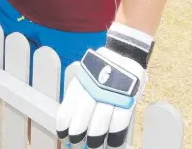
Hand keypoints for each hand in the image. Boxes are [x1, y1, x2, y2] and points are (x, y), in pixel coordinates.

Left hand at [57, 23, 152, 147]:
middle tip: (75, 142)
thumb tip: (67, 117)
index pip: (70, 102)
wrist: (124, 51)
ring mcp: (112, 90)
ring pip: (101, 117)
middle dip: (79, 129)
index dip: (65, 120)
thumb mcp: (86, 75)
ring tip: (93, 145)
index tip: (62, 134)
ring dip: (96, 134)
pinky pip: (121, 118)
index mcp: (82, 78)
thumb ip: (78, 93)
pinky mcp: (129, 95)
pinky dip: (116, 133)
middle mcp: (95, 84)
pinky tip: (113, 143)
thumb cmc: (101, 69)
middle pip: (84, 111)